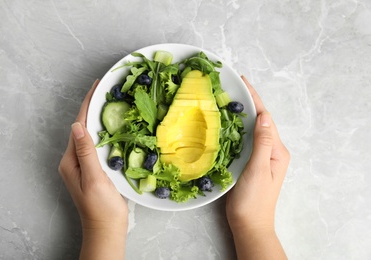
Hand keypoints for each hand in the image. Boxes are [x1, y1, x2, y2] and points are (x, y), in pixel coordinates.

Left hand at [58, 80, 127, 258]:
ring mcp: (85, 164)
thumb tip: (77, 126)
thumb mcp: (94, 179)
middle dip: (93, 107)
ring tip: (111, 101)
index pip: (79, 126)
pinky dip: (107, 132)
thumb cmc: (101, 208)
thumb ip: (86, 153)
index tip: (97, 86)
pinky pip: (99, 144)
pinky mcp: (96, 168)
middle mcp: (75, 159)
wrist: (107, 228)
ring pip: (92, 135)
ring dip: (100, 117)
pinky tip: (116, 126)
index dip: (88, 105)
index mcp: (71, 160)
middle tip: (106, 89)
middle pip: (83, 127)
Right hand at [226, 76, 289, 258]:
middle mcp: (271, 150)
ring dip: (242, 113)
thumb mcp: (258, 170)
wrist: (249, 224)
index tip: (243, 82)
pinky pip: (244, 140)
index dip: (255, 99)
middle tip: (233, 87)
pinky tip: (227, 124)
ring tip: (229, 99)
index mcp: (276, 150)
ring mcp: (260, 156)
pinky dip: (236, 128)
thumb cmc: (254, 200)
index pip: (265, 118)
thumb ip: (262, 143)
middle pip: (260, 121)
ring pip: (252, 129)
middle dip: (248, 102)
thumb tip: (263, 116)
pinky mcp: (250, 162)